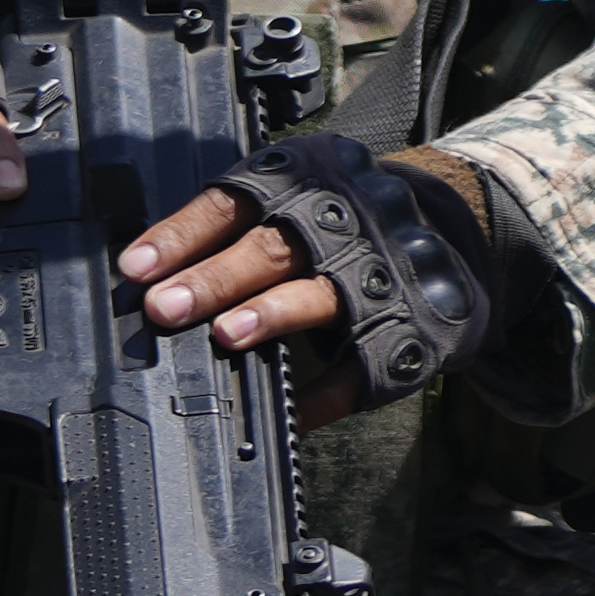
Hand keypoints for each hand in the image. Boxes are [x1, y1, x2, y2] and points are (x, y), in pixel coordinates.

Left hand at [117, 148, 483, 428]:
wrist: (457, 223)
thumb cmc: (346, 217)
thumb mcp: (297, 193)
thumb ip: (232, 229)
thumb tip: (147, 279)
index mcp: (306, 182)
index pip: (234, 203)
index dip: (184, 235)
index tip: (137, 269)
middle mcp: (346, 221)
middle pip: (274, 248)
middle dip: (217, 278)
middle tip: (167, 307)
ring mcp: (382, 274)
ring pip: (322, 295)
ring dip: (274, 314)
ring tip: (230, 335)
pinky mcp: (412, 326)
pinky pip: (365, 364)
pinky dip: (326, 394)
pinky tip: (290, 413)